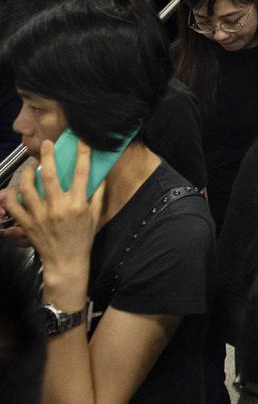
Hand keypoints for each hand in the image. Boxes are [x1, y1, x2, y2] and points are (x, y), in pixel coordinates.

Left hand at [4, 139, 104, 293]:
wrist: (66, 262)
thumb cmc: (82, 238)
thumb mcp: (95, 216)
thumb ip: (97, 195)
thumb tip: (100, 176)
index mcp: (77, 205)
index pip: (81, 174)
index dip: (82, 155)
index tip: (81, 141)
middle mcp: (57, 208)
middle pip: (49, 176)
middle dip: (48, 156)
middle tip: (46, 144)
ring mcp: (39, 216)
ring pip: (27, 188)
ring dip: (27, 173)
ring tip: (30, 167)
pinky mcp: (27, 224)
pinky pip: (14, 206)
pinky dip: (12, 196)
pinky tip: (17, 189)